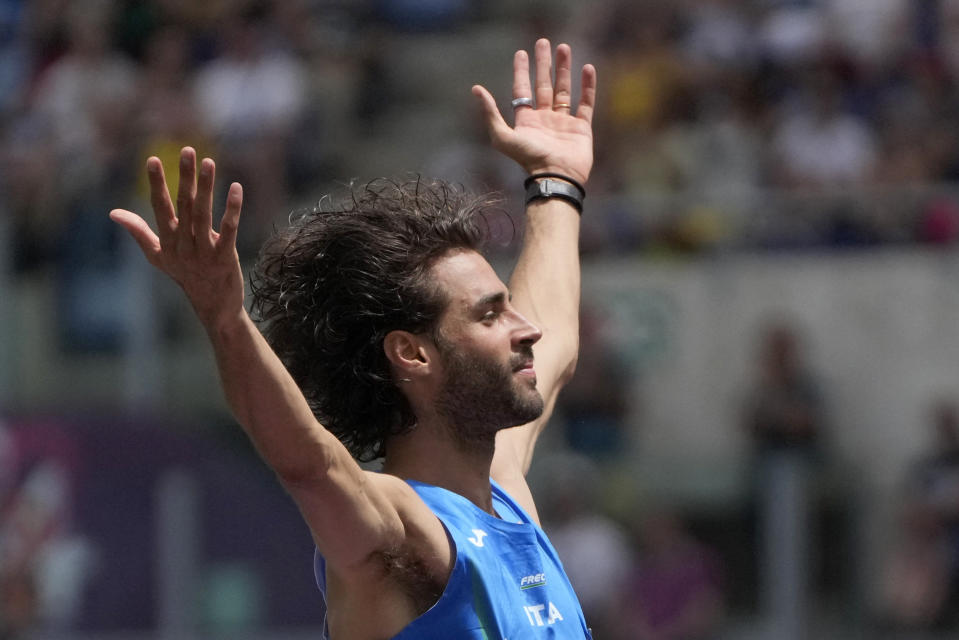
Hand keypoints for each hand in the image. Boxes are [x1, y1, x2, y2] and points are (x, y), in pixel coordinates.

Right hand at [110, 147, 244, 331]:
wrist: (213, 306)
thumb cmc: (185, 276)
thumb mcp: (157, 256)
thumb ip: (138, 232)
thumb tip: (113, 213)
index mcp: (167, 241)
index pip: (160, 207)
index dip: (156, 184)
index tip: (153, 159)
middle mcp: (183, 245)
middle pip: (183, 206)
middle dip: (184, 177)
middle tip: (188, 150)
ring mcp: (204, 252)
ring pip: (203, 214)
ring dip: (206, 187)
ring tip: (209, 162)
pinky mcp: (225, 258)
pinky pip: (228, 230)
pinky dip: (232, 209)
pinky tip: (236, 188)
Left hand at [472, 38, 595, 184]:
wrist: (556, 176)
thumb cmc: (529, 158)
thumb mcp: (502, 136)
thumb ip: (490, 113)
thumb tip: (476, 88)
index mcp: (526, 120)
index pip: (523, 89)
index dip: (521, 71)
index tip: (522, 53)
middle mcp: (545, 118)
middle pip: (543, 85)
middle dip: (543, 64)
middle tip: (543, 42)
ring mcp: (564, 122)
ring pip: (564, 89)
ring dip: (564, 69)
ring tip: (564, 48)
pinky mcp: (581, 127)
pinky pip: (585, 102)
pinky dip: (588, 86)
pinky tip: (587, 68)